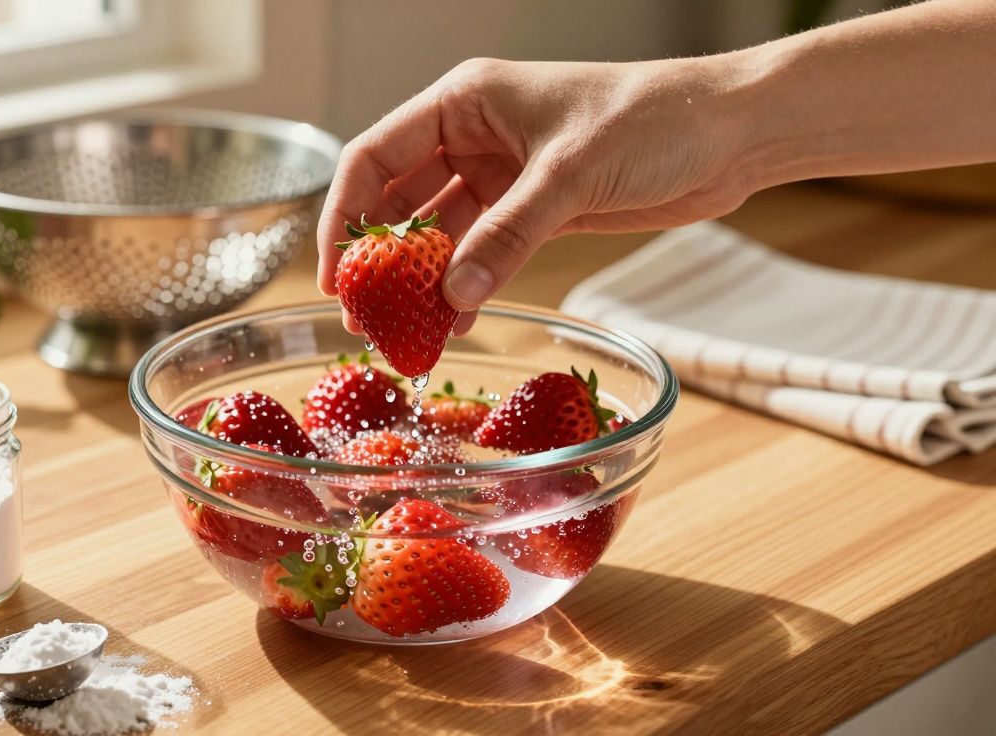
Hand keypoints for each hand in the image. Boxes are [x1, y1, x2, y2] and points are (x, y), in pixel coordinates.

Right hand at [315, 57, 757, 333]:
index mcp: (465, 102)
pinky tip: (456, 323)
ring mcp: (503, 176)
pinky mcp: (535, 210)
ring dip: (422, 281)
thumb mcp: (570, 175)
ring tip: (405, 332)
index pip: (374, 158)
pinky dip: (466, 286)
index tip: (335, 274)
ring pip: (440, 233)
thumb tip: (454, 297)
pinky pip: (482, 252)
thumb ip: (509, 236)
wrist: (730, 133)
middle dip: (380, 259)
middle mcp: (473, 137)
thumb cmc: (654, 120)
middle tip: (364, 317)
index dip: (345, 216)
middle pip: (399, 200)